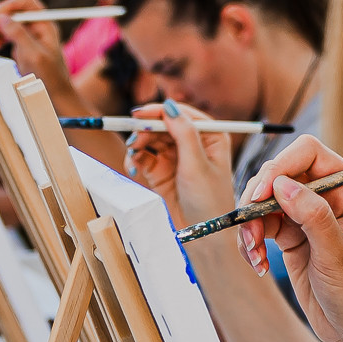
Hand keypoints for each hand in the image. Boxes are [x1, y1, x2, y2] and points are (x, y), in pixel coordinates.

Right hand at [0, 0, 66, 80]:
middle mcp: (37, 26)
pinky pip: (5, 35)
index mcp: (45, 24)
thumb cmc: (50, 76)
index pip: (27, 2)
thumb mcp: (33, 55)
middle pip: (13, 12)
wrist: (55, 95)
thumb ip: (18, 35)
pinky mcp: (22, 45)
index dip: (9, 4)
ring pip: (6, 23)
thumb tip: (2, 18)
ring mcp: (29, 35)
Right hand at [124, 101, 240, 230]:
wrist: (202, 235)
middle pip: (162, 124)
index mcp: (211, 137)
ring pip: (149, 139)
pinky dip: (134, 159)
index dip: (159, 112)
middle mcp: (193, 144)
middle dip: (145, 130)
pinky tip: (133, 169)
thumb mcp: (197, 165)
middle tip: (133, 142)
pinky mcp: (161, 172)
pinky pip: (142, 157)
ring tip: (132, 155)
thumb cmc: (209, 201)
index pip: (181, 114)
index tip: (138, 115)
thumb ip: (183, 134)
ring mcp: (176, 157)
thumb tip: (169, 106)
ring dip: (137, 144)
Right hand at [237, 138, 342, 341]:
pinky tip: (257, 265)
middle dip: (257, 200)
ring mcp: (307, 217)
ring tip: (252, 255)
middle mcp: (327, 198)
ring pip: (264, 201)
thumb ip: (313, 217)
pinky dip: (251, 242)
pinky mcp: (292, 238)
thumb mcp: (338, 256)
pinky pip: (261, 226)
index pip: (309, 154)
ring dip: (249, 225)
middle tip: (249, 234)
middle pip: (279, 174)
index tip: (260, 196)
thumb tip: (282, 184)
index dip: (280, 166)